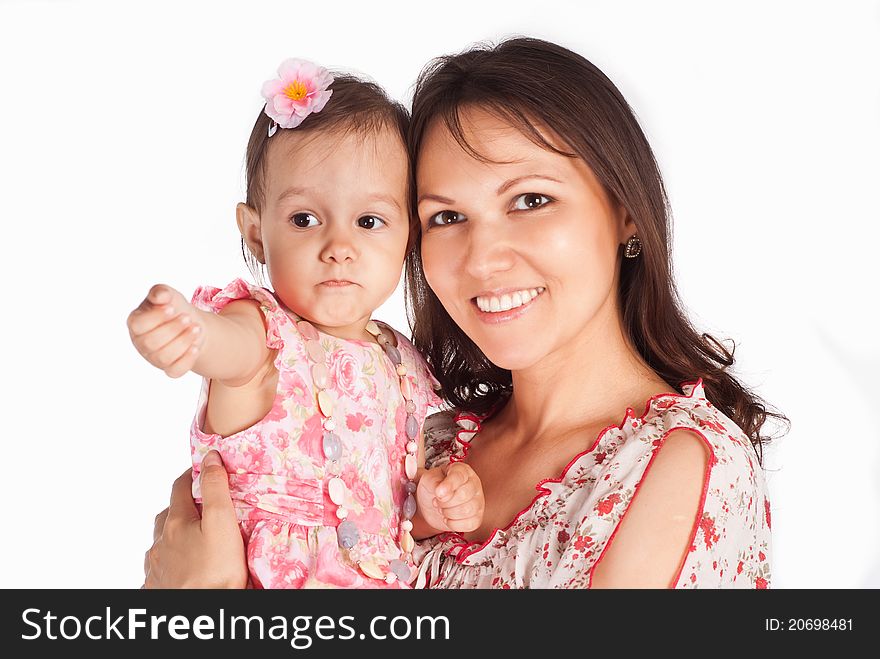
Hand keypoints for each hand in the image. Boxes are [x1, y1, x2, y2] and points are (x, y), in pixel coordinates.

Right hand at [127, 284, 203, 377]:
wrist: (190, 323)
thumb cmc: (174, 308)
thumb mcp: (168, 295)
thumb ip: (161, 292)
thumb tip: (160, 295)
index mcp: (136, 323)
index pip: (139, 324)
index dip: (156, 317)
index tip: (173, 308)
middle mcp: (141, 343)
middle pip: (152, 342)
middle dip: (173, 329)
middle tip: (188, 317)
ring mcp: (154, 358)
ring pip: (164, 357)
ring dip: (183, 342)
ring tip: (196, 328)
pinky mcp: (168, 369)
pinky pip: (175, 371)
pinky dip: (186, 360)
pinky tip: (195, 347)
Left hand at [144, 451, 247, 588]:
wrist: (199, 614)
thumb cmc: (214, 572)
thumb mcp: (222, 522)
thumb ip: (215, 488)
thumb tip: (209, 457)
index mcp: (175, 522)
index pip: (180, 487)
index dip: (193, 474)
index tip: (204, 470)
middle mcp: (159, 543)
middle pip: (167, 515)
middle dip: (182, 506)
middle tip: (202, 507)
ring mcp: (155, 567)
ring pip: (161, 543)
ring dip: (173, 536)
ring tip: (192, 538)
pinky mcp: (156, 588)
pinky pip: (158, 568)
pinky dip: (168, 561)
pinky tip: (179, 567)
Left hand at [415, 462, 483, 532]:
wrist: (429, 504)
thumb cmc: (432, 487)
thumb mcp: (428, 479)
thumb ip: (434, 481)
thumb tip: (442, 492)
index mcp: (462, 470)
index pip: (459, 476)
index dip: (448, 485)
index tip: (438, 493)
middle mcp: (474, 484)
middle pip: (464, 495)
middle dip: (445, 502)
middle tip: (436, 501)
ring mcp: (478, 501)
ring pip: (467, 510)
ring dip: (448, 513)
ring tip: (442, 509)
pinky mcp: (477, 518)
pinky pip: (469, 524)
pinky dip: (453, 524)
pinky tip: (448, 518)